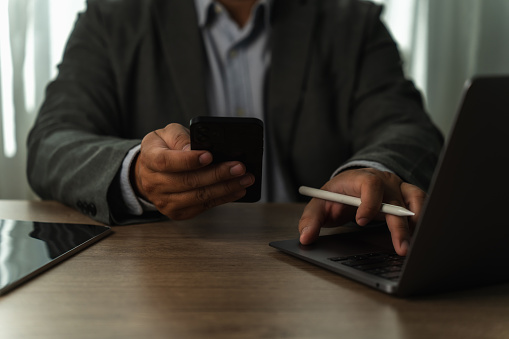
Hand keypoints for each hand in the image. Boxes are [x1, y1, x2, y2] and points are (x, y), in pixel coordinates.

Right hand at [132, 123, 254, 218]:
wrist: (150, 172)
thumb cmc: (164, 148)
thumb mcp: (167, 133)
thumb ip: (181, 137)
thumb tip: (196, 149)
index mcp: (150, 158)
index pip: (166, 162)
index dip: (189, 160)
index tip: (210, 155)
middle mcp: (154, 183)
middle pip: (188, 181)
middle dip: (217, 174)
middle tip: (239, 167)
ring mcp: (165, 201)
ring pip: (198, 196)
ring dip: (225, 188)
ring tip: (245, 179)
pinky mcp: (177, 212)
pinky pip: (203, 206)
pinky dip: (223, 198)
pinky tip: (237, 190)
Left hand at [298, 168, 426, 255]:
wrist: (350, 185)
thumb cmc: (336, 195)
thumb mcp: (319, 204)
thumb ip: (310, 219)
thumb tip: (305, 237)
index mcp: (360, 178)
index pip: (370, 185)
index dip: (369, 202)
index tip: (362, 221)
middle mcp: (383, 180)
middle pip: (395, 200)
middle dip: (398, 226)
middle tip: (401, 248)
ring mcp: (397, 187)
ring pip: (414, 201)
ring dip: (416, 223)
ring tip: (415, 245)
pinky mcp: (407, 195)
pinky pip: (421, 203)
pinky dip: (423, 218)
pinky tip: (421, 236)